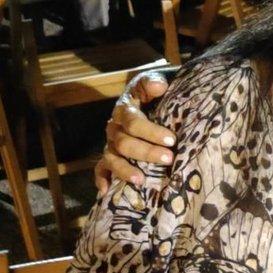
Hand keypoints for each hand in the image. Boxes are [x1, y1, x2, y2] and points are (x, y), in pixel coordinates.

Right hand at [94, 72, 174, 191]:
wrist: (149, 100)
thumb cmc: (154, 93)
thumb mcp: (153, 82)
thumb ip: (153, 82)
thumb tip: (159, 86)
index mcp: (124, 110)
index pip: (133, 122)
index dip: (151, 132)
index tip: (171, 140)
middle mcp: (114, 129)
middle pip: (124, 143)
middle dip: (146, 152)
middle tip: (168, 159)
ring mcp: (110, 145)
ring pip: (112, 159)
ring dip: (125, 170)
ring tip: (141, 181)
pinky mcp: (109, 157)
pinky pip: (100, 169)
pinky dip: (101, 180)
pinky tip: (106, 191)